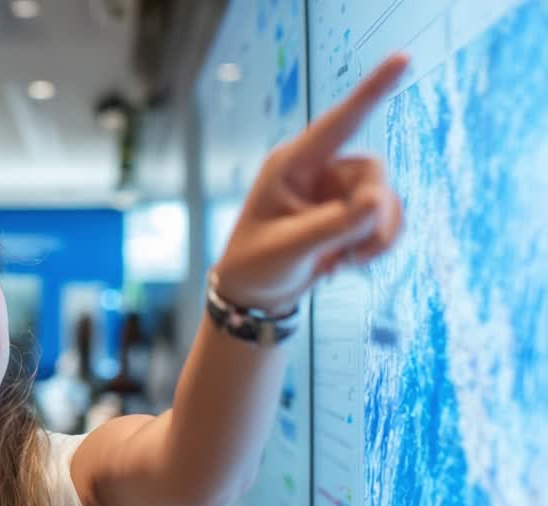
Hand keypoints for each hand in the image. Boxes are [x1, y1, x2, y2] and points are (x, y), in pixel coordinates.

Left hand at [212, 53, 409, 312]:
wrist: (254, 294)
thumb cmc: (258, 265)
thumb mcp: (292, 247)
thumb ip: (335, 224)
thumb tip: (381, 200)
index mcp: (292, 164)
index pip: (340, 122)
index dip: (373, 91)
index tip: (403, 60)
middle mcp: (317, 170)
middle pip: (374, 173)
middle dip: (374, 216)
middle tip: (353, 254)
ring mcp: (334, 191)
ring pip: (385, 198)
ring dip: (378, 235)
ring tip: (347, 263)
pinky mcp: (347, 212)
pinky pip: (385, 217)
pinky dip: (377, 242)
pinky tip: (347, 262)